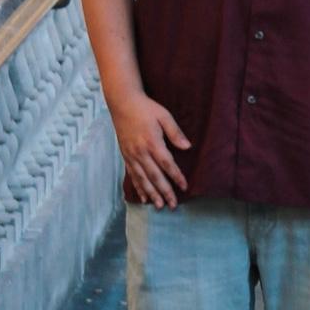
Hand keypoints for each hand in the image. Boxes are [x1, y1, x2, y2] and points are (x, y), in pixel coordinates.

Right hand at [109, 91, 190, 208]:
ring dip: (151, 193)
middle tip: (172, 205)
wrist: (122, 103)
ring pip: (142, 179)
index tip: (185, 186)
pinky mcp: (125, 156)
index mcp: (152, 142)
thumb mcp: (164, 116)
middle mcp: (140, 152)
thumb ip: (175, 132)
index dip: (176, 176)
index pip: (167, 164)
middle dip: (164, 191)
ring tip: (159, 205)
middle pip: (154, 176)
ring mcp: (131, 155)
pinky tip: (144, 197)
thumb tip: (187, 147)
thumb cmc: (146, 108)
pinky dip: (138, 187)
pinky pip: (133, 175)